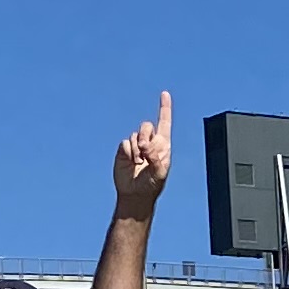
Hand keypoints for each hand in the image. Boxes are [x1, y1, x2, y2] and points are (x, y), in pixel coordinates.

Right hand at [113, 91, 173, 215]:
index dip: (164, 108)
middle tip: (145, 152)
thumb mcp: (160, 172)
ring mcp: (136, 146)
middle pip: (146, 126)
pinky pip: (125, 142)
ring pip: (135, 134)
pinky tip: (131, 164)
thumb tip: (145, 145)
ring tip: (139, 163)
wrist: (135, 194)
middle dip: (145, 136)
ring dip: (137, 149)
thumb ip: (155, 156)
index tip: (165, 94)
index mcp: (162, 145)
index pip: (164, 122)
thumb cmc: (152, 185)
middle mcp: (149, 142)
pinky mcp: (124, 150)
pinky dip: (129, 153)